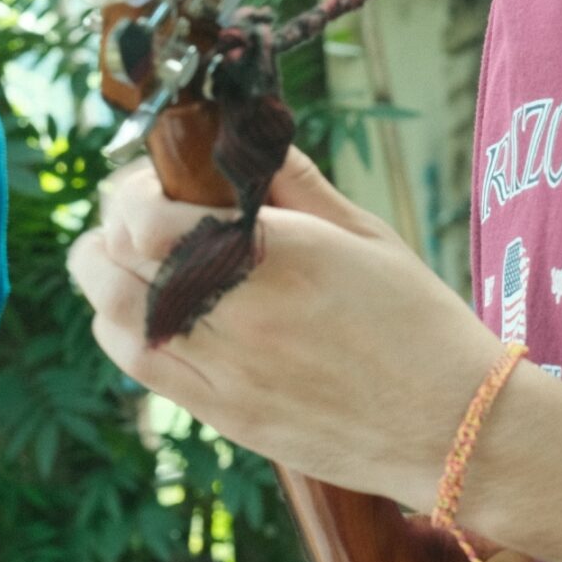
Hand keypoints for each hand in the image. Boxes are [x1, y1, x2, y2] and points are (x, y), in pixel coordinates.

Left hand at [67, 147, 501, 504]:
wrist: (454, 427)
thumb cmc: (419, 321)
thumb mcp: (365, 232)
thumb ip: (294, 181)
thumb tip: (244, 135)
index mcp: (273, 256)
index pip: (142, 215)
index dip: (135, 187)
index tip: (162, 179)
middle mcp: (235, 314)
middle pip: (110, 258)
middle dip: (114, 222)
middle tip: (147, 214)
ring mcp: (221, 372)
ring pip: (107, 312)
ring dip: (108, 276)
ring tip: (142, 260)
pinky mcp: (221, 415)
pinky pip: (135, 364)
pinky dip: (123, 326)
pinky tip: (153, 310)